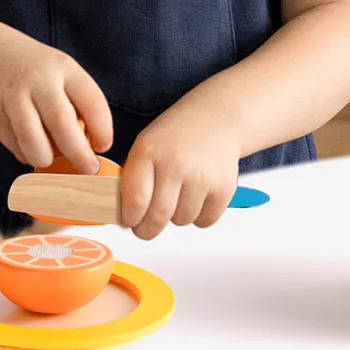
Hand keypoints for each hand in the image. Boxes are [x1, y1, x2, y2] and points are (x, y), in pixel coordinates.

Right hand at [0, 27, 111, 171]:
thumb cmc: (32, 68)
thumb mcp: (60, 71)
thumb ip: (76, 102)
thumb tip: (90, 146)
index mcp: (65, 68)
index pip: (93, 103)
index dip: (103, 131)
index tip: (103, 147)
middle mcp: (39, 81)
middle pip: (63, 124)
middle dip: (79, 154)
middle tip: (88, 169)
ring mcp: (14, 97)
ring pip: (34, 141)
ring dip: (46, 158)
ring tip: (50, 159)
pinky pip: (15, 145)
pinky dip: (27, 153)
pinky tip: (29, 145)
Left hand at [120, 102, 240, 238]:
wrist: (217, 119)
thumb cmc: (176, 137)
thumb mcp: (146, 146)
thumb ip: (133, 178)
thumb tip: (125, 217)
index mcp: (149, 152)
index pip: (135, 200)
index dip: (130, 219)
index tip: (130, 222)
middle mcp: (176, 164)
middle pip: (158, 217)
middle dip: (148, 230)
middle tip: (146, 229)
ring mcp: (202, 177)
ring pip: (181, 221)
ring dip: (176, 217)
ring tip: (178, 197)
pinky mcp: (224, 188)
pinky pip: (204, 221)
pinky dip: (199, 216)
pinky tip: (197, 196)